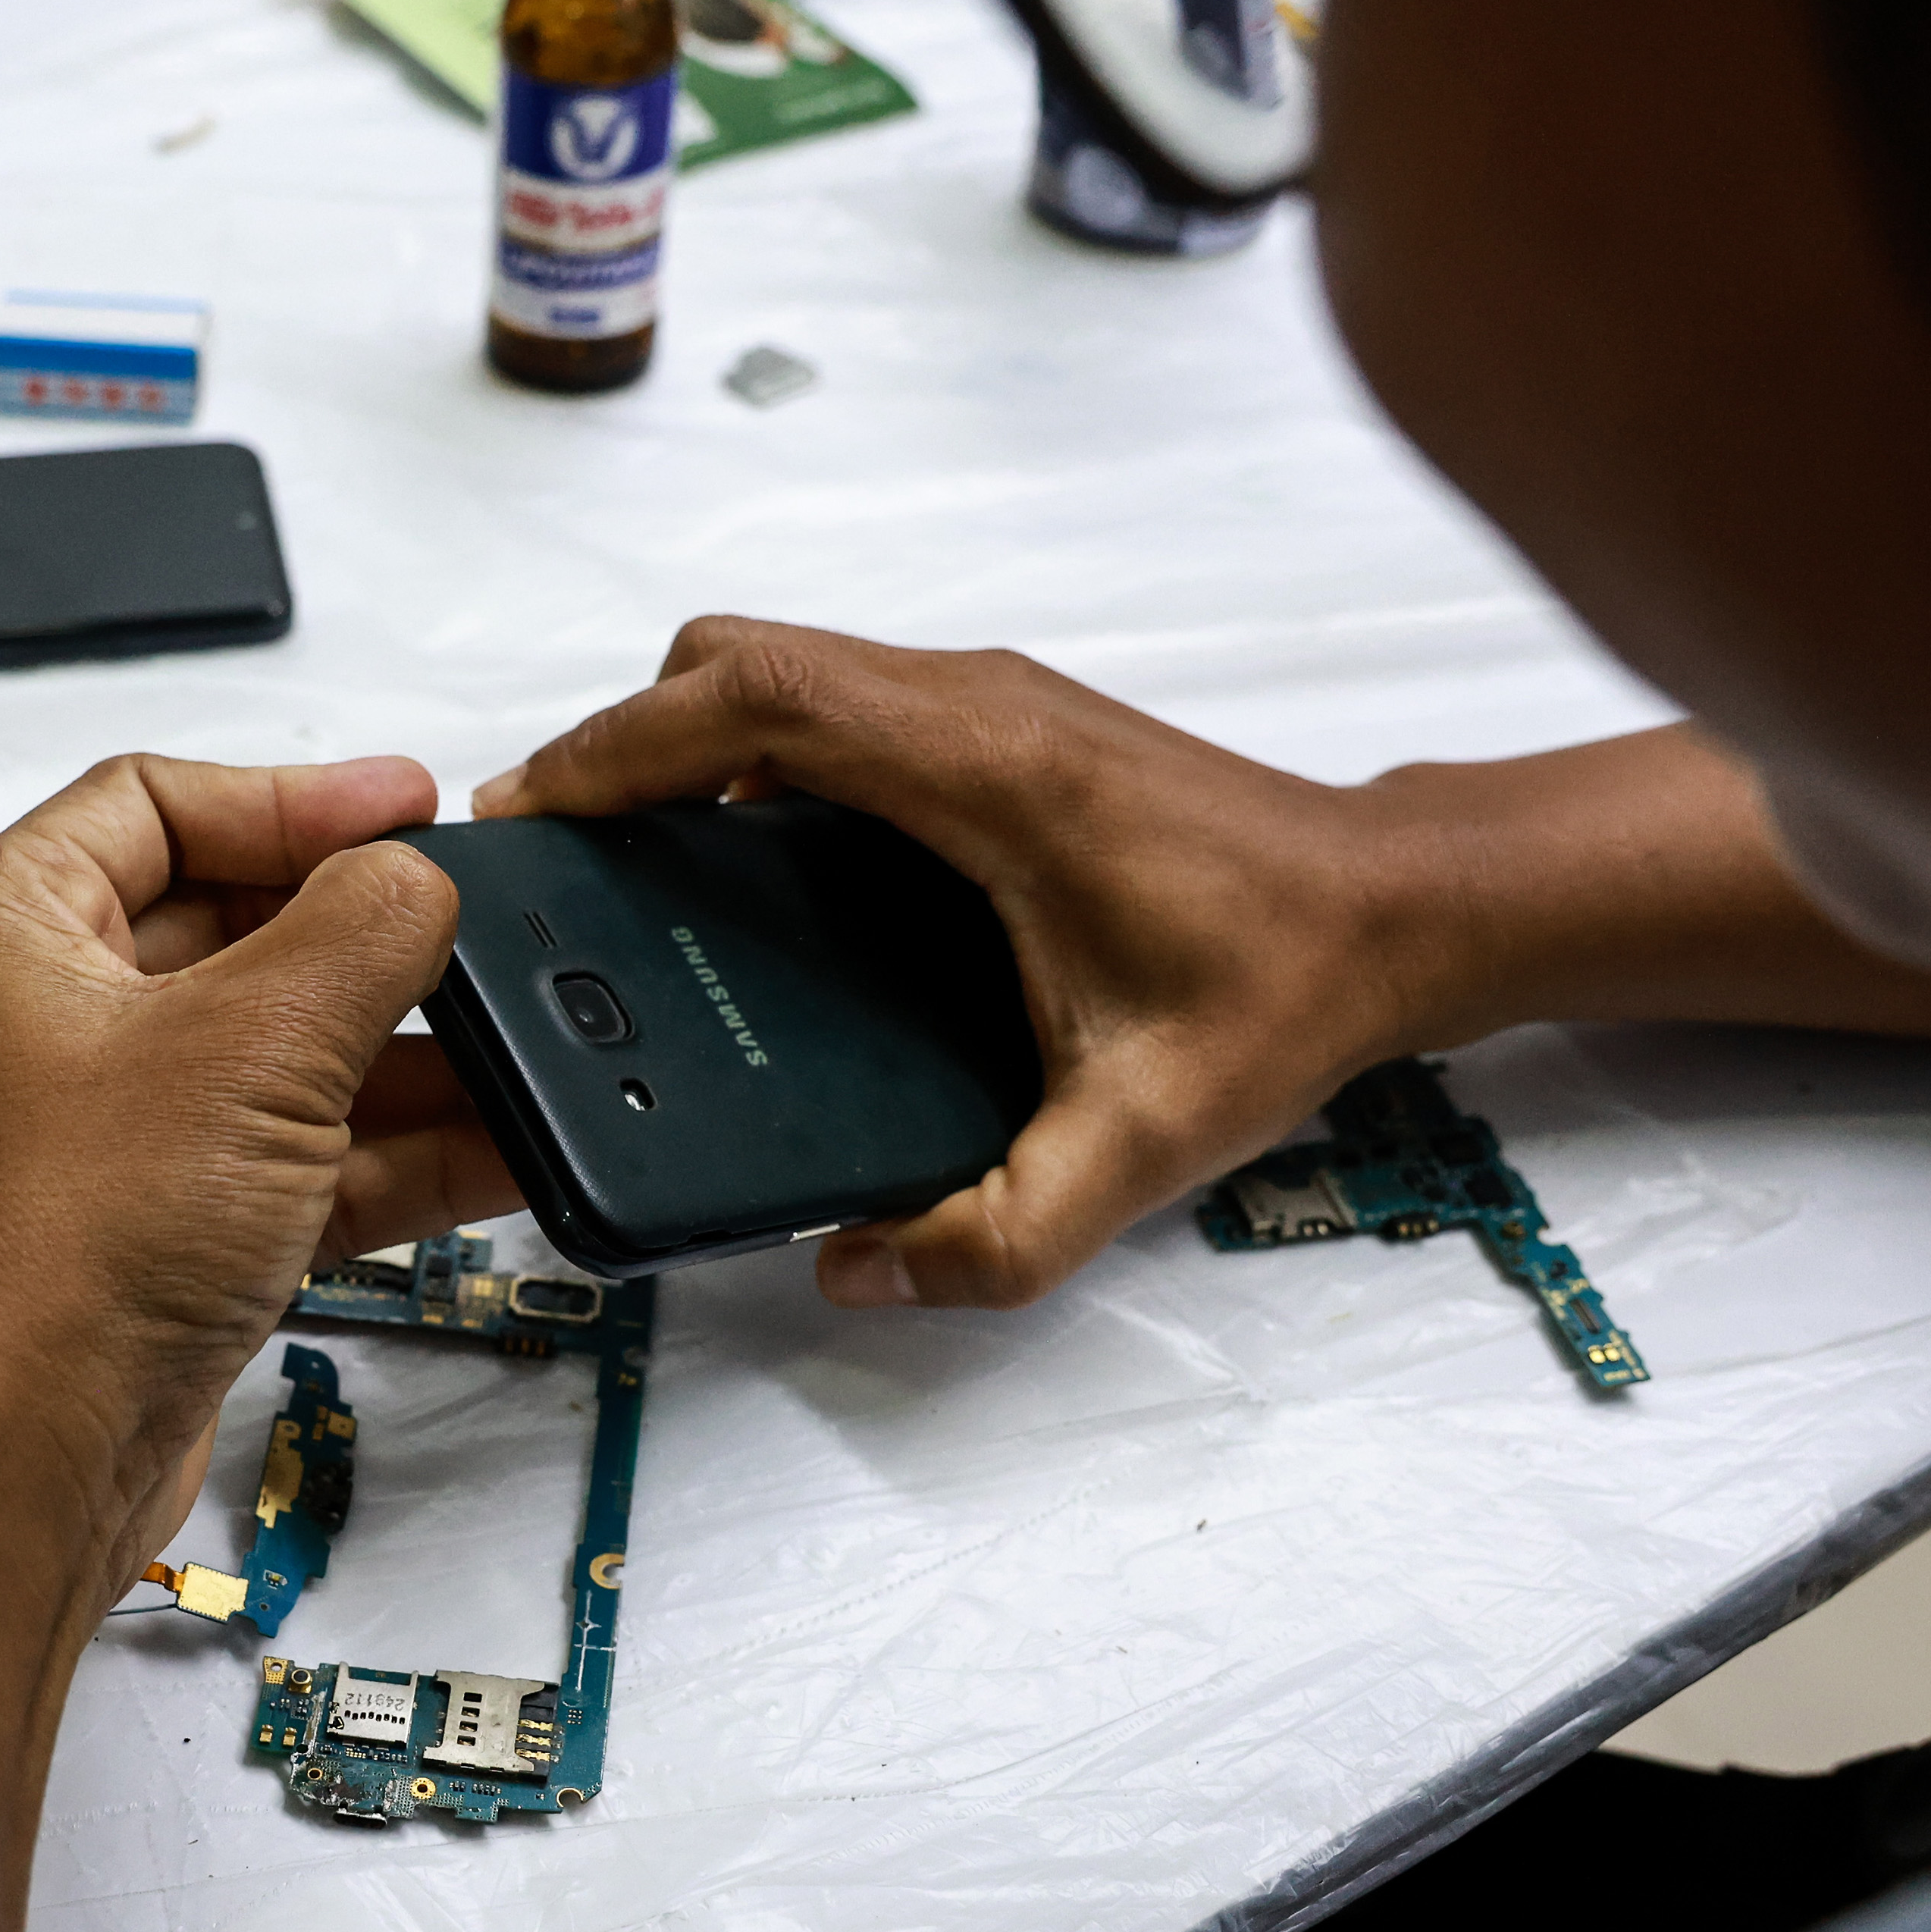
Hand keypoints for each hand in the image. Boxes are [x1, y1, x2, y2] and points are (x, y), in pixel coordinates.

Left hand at [0, 754, 517, 1596]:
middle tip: (485, 928)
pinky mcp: (165, 1235)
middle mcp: (44, 1020)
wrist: (18, 1467)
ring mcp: (107, 1133)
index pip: (155, 802)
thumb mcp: (252, 1045)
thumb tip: (420, 879)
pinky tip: (505, 1143)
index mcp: (8, 928)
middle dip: (368, 936)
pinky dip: (394, 1153)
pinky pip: (299, 1160)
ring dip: (404, 1053)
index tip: (413, 805)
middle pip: (233, 925)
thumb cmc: (68, 1248)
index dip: (294, 796)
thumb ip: (360, 933)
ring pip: (281, 1053)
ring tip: (530, 1041)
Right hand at [475, 621, 1451, 1309]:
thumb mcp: (1145, 1142)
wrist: (1398, 910)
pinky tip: (732, 858)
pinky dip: (746, 749)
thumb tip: (857, 1273)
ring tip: (618, 854)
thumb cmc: (1284, 991)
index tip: (533, 812)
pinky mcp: (994, 723)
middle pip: (740, 658)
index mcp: (988, 770)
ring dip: (680, 737)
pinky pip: (828, 700)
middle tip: (555, 849)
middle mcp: (977, 704)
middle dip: (623, 738)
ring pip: (779, 667)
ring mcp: (987, 701)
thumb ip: (1004, 1232)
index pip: (758, 697)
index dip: (622, 743)